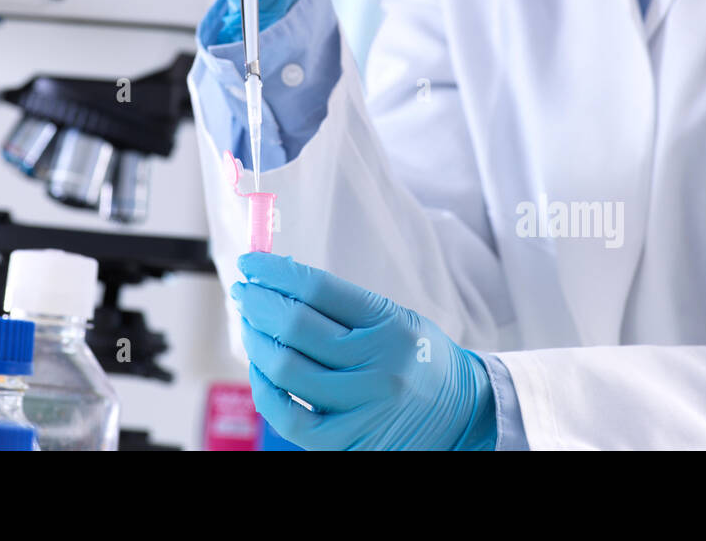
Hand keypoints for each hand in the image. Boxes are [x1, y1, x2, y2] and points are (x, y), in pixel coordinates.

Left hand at [229, 252, 497, 449]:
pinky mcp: (347, 442)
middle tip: (243, 292)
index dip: (276, 272)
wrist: (461, 414)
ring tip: (250, 326)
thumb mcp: (395, 318)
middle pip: (296, 326)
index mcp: (390, 325)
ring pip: (285, 369)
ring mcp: (362, 409)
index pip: (318, 288)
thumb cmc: (418, 359)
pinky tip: (261, 369)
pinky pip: (288, 416)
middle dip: (258, 303)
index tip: (251, 263)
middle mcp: (378, 367)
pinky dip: (265, 389)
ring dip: (255, 341)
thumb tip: (279, 282)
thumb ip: (342, 305)